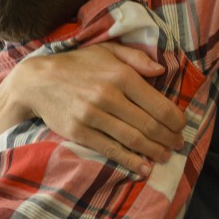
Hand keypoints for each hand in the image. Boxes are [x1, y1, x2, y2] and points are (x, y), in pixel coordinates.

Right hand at [5, 43, 185, 173]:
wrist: (36, 81)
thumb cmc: (77, 64)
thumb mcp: (107, 50)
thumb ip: (136, 58)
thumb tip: (162, 69)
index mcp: (121, 76)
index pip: (158, 103)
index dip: (175, 119)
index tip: (182, 126)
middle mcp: (108, 96)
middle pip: (149, 124)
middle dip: (169, 138)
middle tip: (178, 144)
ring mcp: (93, 116)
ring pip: (133, 139)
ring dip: (154, 151)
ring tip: (165, 155)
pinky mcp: (80, 132)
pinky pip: (111, 149)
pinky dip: (130, 161)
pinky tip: (144, 167)